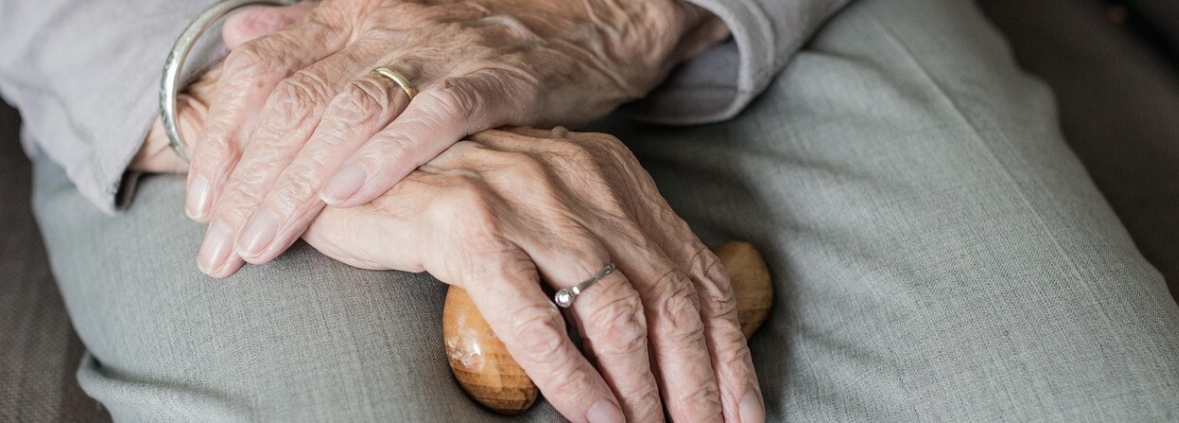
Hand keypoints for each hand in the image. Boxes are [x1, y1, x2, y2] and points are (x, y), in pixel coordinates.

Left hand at [182, 0, 728, 276]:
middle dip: (248, 183)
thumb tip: (240, 36)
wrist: (586, 16)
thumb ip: (311, 33)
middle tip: (220, 250)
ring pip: (350, 114)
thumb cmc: (478, 37)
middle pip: (294, 104)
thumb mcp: (386, 24)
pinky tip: (350, 195)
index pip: (261, 74)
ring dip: (298, 183)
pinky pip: (436, 115)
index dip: (221, 138)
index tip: (201, 203)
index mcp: (350, 16)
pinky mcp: (497, 78)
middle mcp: (384, 26)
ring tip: (264, 241)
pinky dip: (388, 154)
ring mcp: (440, 50)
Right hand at [304, 127, 763, 422]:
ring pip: (614, 310)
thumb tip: (664, 345)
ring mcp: (527, 198)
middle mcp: (582, 178)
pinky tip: (595, 418)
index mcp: (614, 176)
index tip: (743, 413)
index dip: (728, 353)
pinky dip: (573, 379)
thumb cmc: (457, 210)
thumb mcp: (551, 220)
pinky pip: (536, 319)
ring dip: (643, 391)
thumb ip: (607, 258)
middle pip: (669, 296)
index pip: (695, 272)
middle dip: (698, 384)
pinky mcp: (468, 227)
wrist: (357, 170)